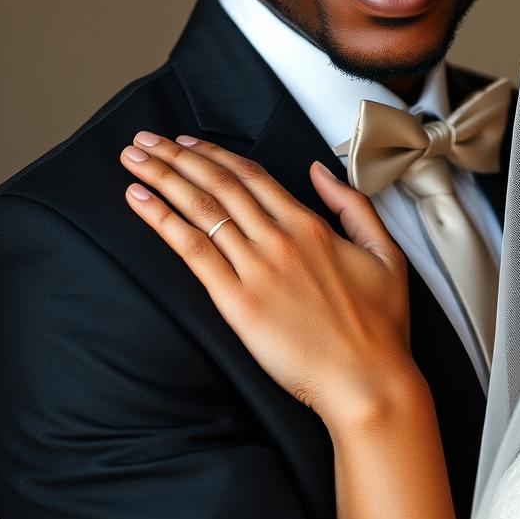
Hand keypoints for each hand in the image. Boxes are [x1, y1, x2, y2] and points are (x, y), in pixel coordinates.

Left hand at [119, 131, 419, 430]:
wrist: (367, 379)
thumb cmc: (380, 323)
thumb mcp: (385, 251)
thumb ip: (352, 205)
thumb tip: (319, 170)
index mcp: (311, 226)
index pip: (252, 177)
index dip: (215, 154)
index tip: (187, 143)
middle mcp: (279, 239)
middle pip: (219, 184)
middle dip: (177, 156)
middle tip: (144, 139)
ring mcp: (256, 269)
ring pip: (201, 209)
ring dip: (163, 177)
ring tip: (134, 158)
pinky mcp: (237, 303)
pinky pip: (193, 251)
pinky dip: (162, 221)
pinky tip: (140, 201)